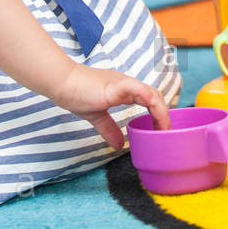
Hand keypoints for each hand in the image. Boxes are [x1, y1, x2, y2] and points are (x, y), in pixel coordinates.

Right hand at [53, 64, 170, 148]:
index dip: (158, 115)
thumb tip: (118, 145)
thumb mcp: (97, 116)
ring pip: (152, 94)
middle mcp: (129, 86)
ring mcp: (124, 84)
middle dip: (164, 116)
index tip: (161, 131)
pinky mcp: (117, 85)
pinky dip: (149, 98)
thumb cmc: (76, 94)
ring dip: (161, 112)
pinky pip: (138, 89)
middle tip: (166, 133)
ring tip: (164, 128)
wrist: (62, 83)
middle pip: (156, 97)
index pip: (150, 100)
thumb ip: (109, 129)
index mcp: (125, 91)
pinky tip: (154, 109)